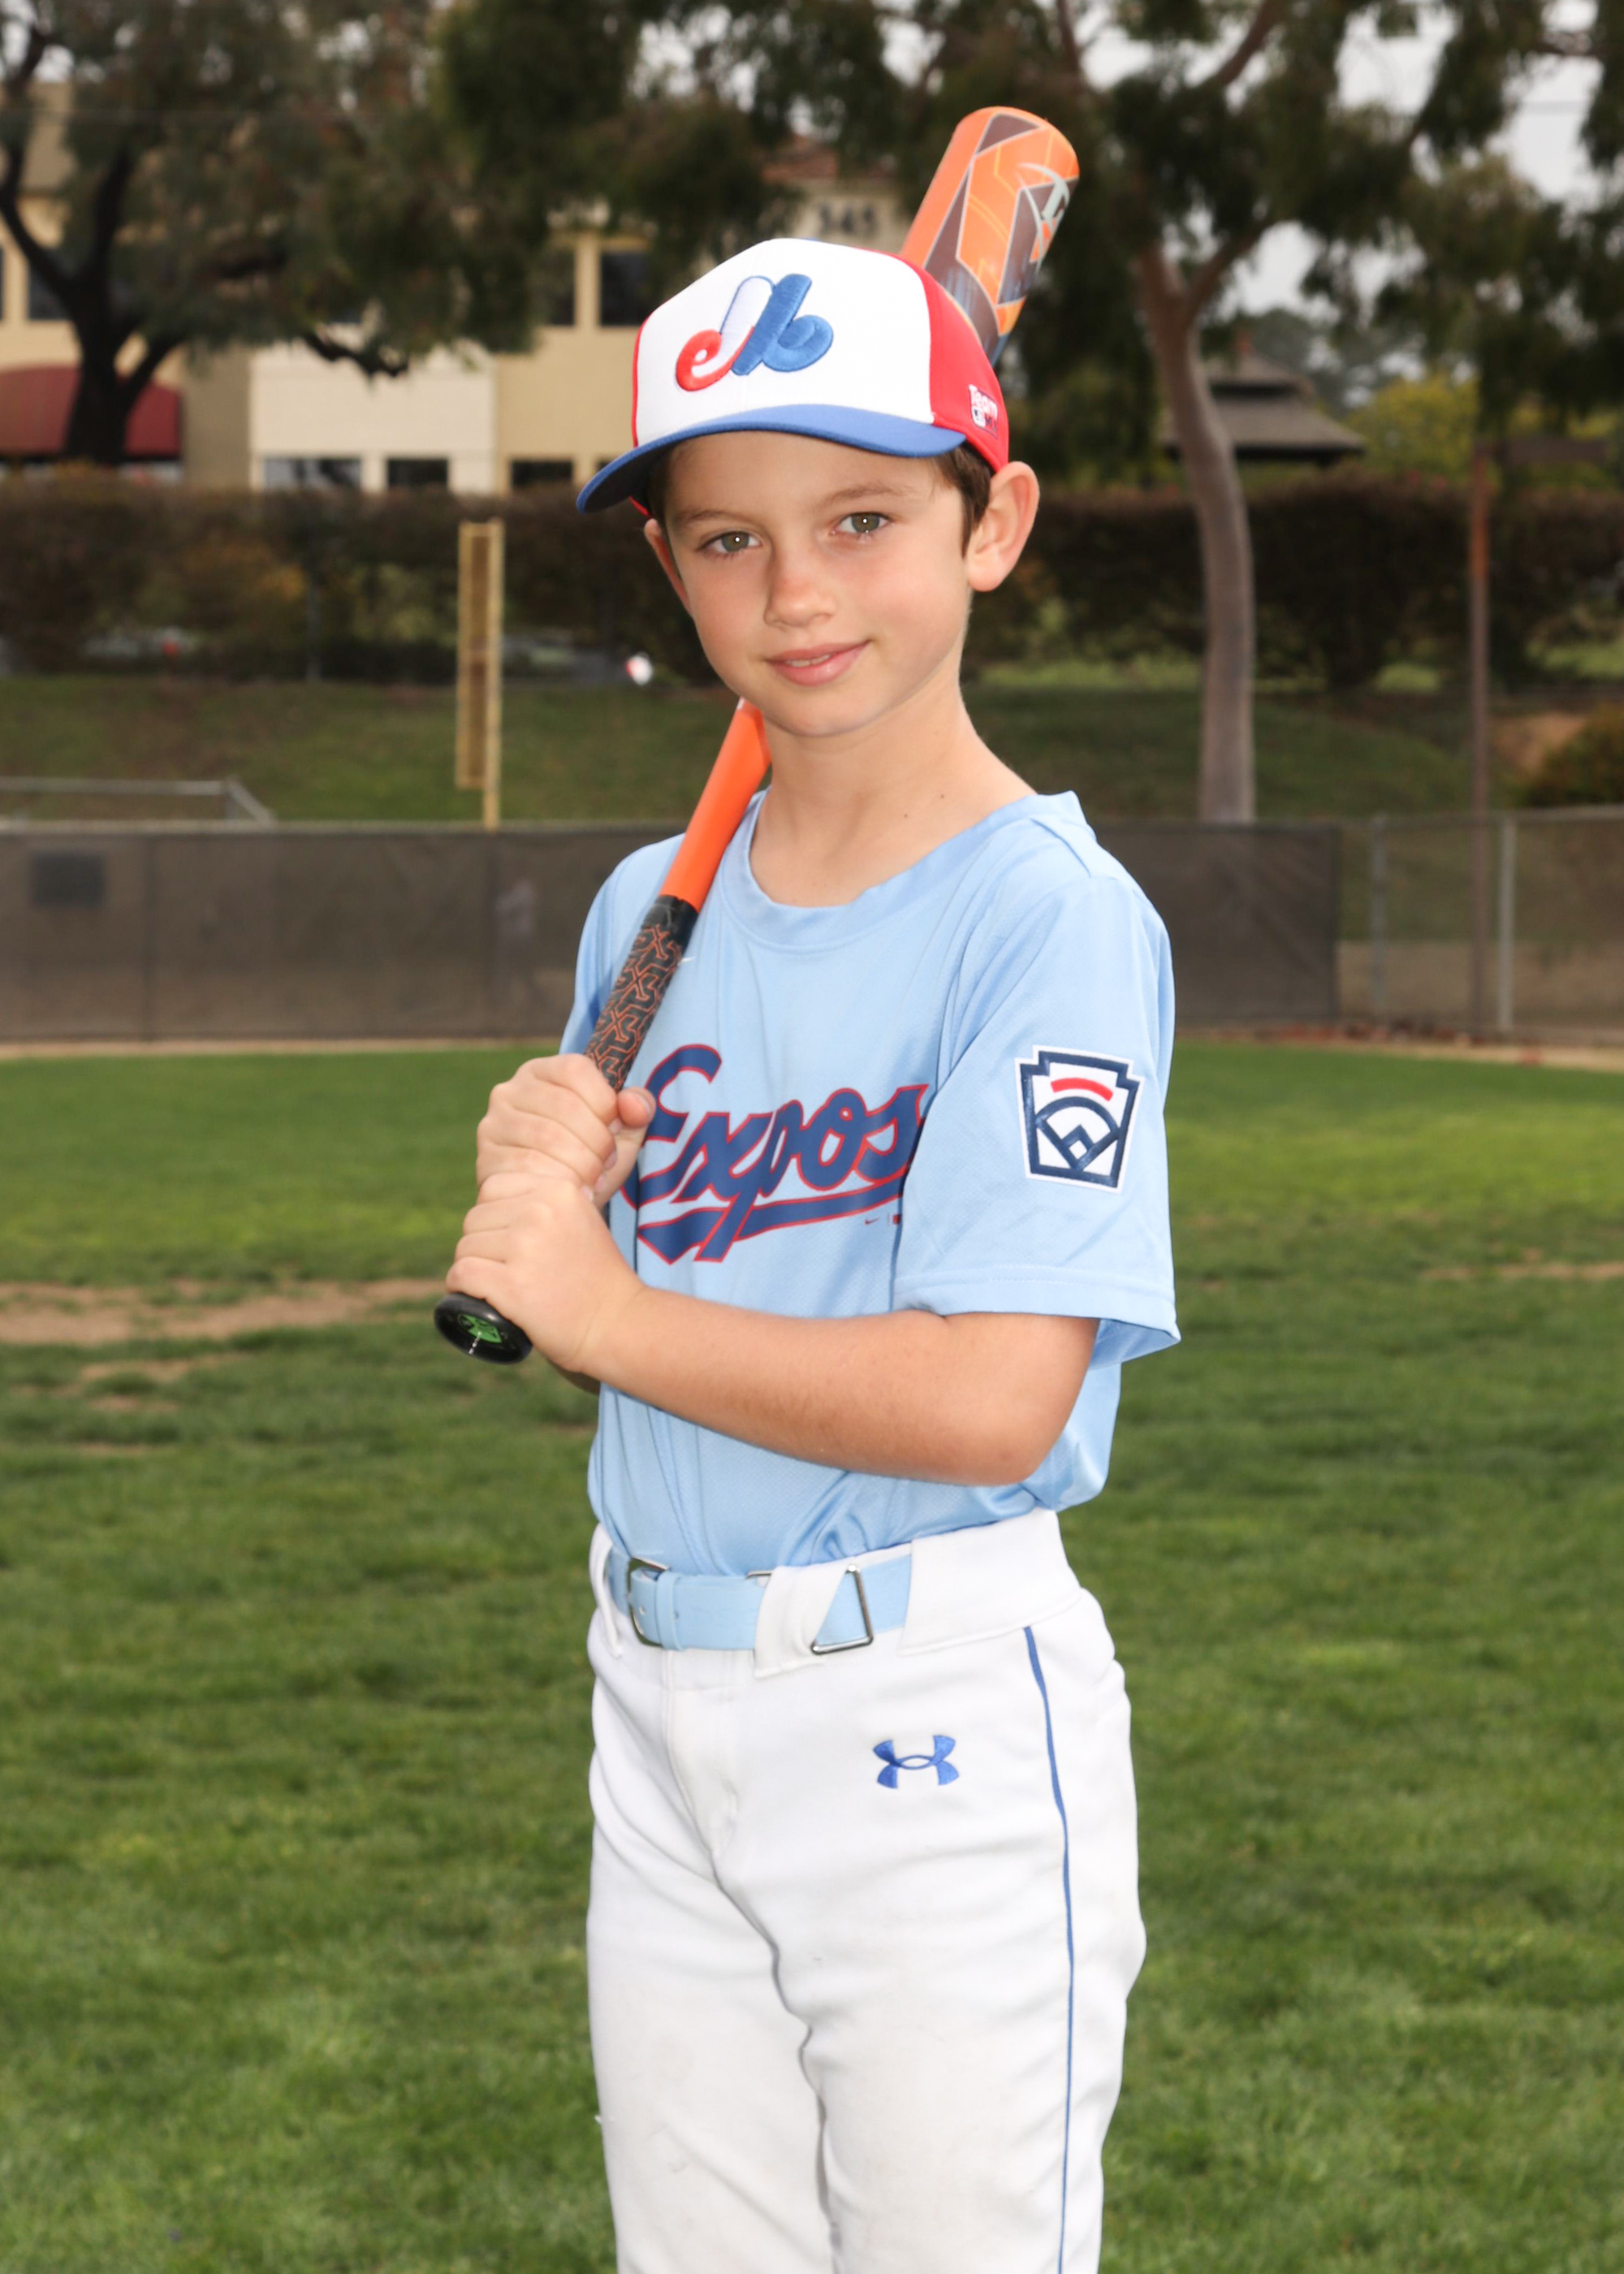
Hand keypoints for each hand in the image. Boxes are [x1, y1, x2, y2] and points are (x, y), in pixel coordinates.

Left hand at [449, 1168, 642, 1375]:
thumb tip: (498, 1202)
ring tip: (497, 1285)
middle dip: (482, 1245)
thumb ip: (546, 1202)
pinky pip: (462, 1274)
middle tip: (504, 1269)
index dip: (494, 1217)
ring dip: (473, 1267)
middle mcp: (539, 1211)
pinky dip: (460, 1287)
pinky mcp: (511, 1284)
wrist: (616, 1324)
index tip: (509, 1242)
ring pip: (465, 1248)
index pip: (492, 1188)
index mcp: (557, 1190)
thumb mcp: (581, 1219)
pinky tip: (475, 1296)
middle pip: (475, 1219)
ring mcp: (524, 1247)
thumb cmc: (596, 1277)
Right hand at [476, 1053, 653, 1203]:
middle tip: (606, 1163)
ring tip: (593, 1179)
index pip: (574, 1069)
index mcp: (544, 1072)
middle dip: (597, 1140)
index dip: (603, 1101)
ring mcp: (494, 1123)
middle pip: (564, 1105)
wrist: (555, 1208)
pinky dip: (560, 1182)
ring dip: (582, 1164)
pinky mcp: (487, 1157)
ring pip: (548, 1136)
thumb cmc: (588, 1161)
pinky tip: (574, 1193)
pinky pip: (529, 1166)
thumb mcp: (622, 1134)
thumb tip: (635, 1105)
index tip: (614, 1129)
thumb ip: (637, 1111)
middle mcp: (511, 1090)